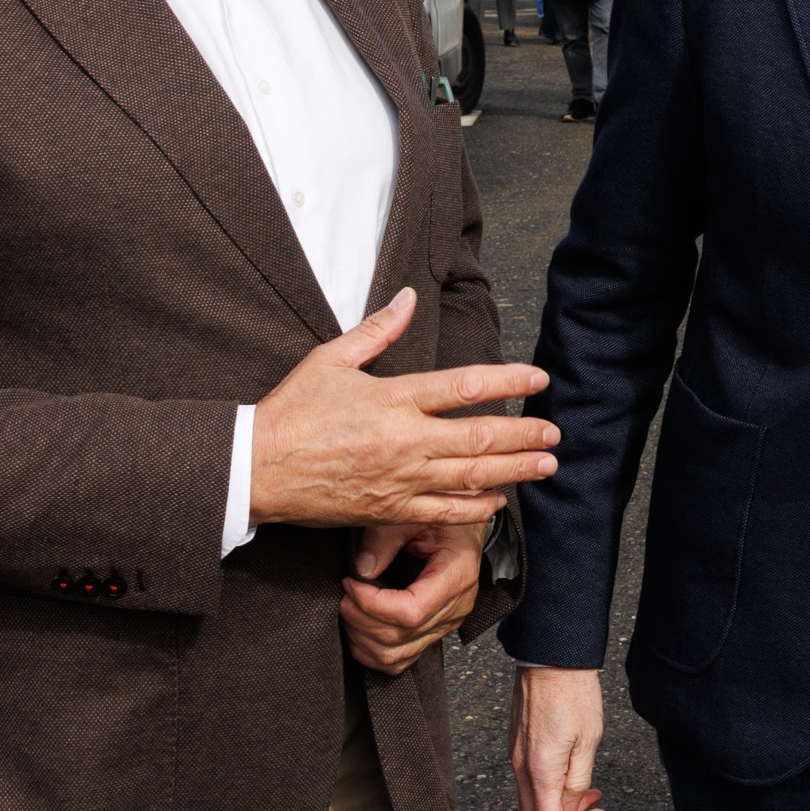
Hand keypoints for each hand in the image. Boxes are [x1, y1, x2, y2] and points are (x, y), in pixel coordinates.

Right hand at [249, 288, 559, 527]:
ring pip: (471, 477)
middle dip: (525, 434)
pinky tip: (498, 502)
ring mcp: (399, 480)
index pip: (465, 386)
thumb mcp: (330, 359)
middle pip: (480, 437)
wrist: (254, 469)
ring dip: (515, 470)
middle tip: (555, 431)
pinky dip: (475, 508)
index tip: (538, 378)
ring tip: (546, 465)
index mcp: (393, 398)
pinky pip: (442, 513)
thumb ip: (377, 330)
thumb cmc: (291, 412)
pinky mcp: (388, 511)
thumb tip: (407, 297)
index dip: (508, 381)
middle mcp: (404, 440)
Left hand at [340, 522, 487, 674]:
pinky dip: (372, 650)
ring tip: (350, 608)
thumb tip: (362, 569)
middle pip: (398, 637)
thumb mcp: (415, 516)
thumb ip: (386, 538)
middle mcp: (455, 608)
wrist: (465, 529)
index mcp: (457, 576)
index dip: (372, 605)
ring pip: (395, 656)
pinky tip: (360, 628)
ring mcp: (446, 624)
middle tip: (345, 593)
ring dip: (361, 637)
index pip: (411, 612)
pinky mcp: (434, 632)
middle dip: (359, 618)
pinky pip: (400, 660)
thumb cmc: (446, 518)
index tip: (352, 584)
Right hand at [511, 665, 607, 810]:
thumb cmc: (574, 692)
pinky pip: (529, 782)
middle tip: (593, 807)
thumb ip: (578, 781)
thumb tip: (570, 807)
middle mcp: (520, 767)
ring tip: (590, 788)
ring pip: (531, 802)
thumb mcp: (589, 741)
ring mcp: (515, 756)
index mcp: (539, 771)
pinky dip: (551, 787)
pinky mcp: (517, 745)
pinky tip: (573, 770)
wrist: (551, 656)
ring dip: (560, 805)